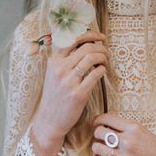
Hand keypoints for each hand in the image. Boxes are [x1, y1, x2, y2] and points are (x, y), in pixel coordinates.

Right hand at [30, 31, 107, 155]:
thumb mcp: (53, 72)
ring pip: (92, 58)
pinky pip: (96, 75)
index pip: (75, 39)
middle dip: (101, 47)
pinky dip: (102, 70)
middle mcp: (60, 68)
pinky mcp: (78, 94)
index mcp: (54, 60)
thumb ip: (66, 58)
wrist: (49, 120)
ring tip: (105, 61)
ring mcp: (69, 81)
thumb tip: (86, 43)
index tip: (101, 37)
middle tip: (106, 52)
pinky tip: (102, 71)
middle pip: (86, 48)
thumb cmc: (55, 94)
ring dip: (103, 57)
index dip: (91, 35)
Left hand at [91, 113, 155, 155]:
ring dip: (96, 147)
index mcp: (134, 128)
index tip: (96, 122)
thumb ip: (127, 129)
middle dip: (96, 133)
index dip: (98, 119)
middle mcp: (128, 141)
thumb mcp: (145, 133)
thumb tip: (108, 126)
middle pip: (100, 132)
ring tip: (99, 148)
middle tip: (98, 136)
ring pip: (98, 147)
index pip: (108, 118)